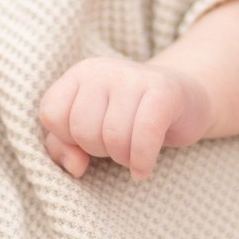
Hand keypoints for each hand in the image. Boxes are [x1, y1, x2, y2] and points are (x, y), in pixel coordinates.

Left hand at [39, 56, 212, 179]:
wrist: (186, 102)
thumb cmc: (129, 120)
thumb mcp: (89, 131)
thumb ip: (63, 148)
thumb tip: (75, 166)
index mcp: (79, 74)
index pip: (51, 113)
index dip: (67, 138)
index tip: (91, 138)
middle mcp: (102, 70)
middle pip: (82, 129)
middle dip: (99, 150)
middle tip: (117, 146)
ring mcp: (133, 76)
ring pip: (113, 137)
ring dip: (123, 158)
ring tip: (132, 153)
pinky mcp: (164, 91)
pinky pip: (144, 136)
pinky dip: (142, 161)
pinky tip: (143, 169)